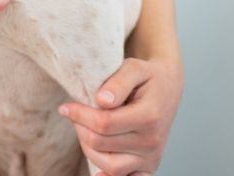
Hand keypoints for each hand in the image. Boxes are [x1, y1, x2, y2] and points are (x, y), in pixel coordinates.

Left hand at [59, 57, 183, 175]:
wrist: (167, 86)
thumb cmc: (147, 76)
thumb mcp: (134, 68)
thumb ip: (118, 82)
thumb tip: (102, 101)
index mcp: (149, 116)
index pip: (103, 123)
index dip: (79, 115)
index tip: (66, 107)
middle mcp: (152, 141)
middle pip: (101, 144)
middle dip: (80, 128)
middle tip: (74, 114)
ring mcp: (151, 156)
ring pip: (109, 165)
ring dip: (88, 148)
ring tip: (84, 129)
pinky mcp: (148, 165)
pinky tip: (98, 172)